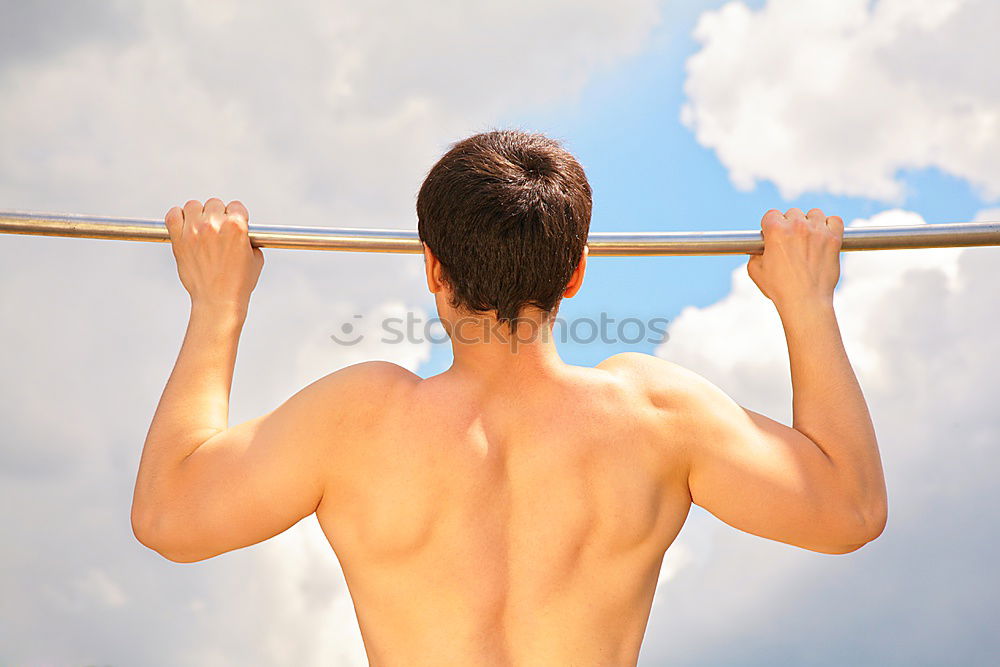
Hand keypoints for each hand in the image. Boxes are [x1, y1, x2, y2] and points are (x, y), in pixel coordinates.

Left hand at [165, 198, 263, 313]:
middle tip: (217, 229)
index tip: (234, 223)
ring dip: (197, 214)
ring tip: (200, 227)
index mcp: (236, 226)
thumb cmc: (238, 283)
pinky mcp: (179, 240)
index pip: (236, 206)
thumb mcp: (256, 258)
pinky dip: (177, 217)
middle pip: (214, 203)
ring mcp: (194, 231)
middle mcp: (214, 225)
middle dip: (218, 215)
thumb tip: (243, 233)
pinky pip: (173, 215)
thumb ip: (249, 240)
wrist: (218, 301)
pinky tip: (184, 225)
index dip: (236, 215)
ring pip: (193, 206)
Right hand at [747, 208, 842, 309]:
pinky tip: (824, 236)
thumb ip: (755, 254)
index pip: (771, 214)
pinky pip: (834, 221)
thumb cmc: (779, 288)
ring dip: (810, 223)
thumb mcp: (755, 271)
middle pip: (792, 213)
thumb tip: (759, 249)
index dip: (770, 226)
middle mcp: (797, 226)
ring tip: (808, 238)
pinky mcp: (834, 239)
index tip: (772, 235)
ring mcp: (817, 231)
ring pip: (814, 214)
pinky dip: (830, 226)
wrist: (805, 301)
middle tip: (790, 241)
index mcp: (776, 230)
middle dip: (790, 224)